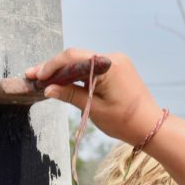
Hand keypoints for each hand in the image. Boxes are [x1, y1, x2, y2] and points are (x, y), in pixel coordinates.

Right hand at [25, 49, 161, 144]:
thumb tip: (48, 89)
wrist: (151, 127)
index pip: (73, 57)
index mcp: (109, 66)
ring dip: (65, 71)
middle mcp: (113, 58)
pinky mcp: (118, 69)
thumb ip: (70, 95)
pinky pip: (93, 68)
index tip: (36, 76)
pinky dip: (78, 74)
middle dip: (55, 68)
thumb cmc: (125, 122)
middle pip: (77, 58)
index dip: (51, 66)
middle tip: (33, 77)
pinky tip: (63, 81)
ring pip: (83, 63)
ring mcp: (117, 62)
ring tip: (44, 80)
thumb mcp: (94, 109)